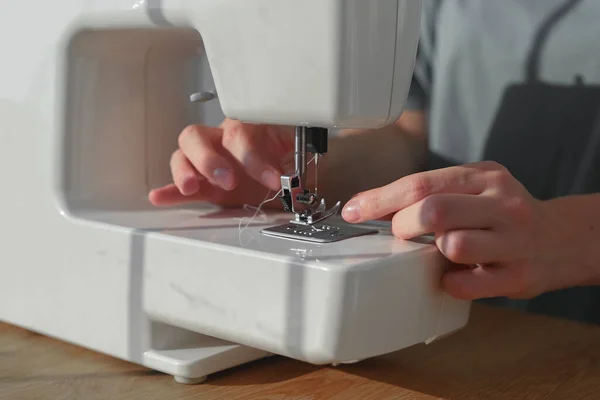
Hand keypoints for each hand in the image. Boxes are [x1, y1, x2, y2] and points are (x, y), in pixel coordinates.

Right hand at [149, 119, 293, 207]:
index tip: (273, 179)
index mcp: (246, 128)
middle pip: (198, 137)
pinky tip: (159, 196)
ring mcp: (207, 162)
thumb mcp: (299, 154)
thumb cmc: (288, 157)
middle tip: (228, 180)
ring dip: (184, 171)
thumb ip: (300, 162)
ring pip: (182, 156)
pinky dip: (169, 191)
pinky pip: (179, 185)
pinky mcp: (202, 185)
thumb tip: (302, 177)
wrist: (286, 175)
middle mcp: (221, 141)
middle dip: (209, 158)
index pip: (241, 135)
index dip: (254, 158)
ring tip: (190, 188)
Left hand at [341, 161, 568, 300]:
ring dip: (432, 253)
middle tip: (401, 234)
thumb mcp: (476, 187)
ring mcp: (513, 240)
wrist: (562, 239)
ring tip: (438, 252)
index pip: (421, 183)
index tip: (353, 210)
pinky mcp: (519, 276)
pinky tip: (453, 275)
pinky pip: (466, 284)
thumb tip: (376, 208)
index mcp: (484, 177)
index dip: (380, 199)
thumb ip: (435, 192)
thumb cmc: (504, 213)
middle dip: (403, 226)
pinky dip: (449, 282)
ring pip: (452, 245)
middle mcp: (502, 204)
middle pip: (433, 211)